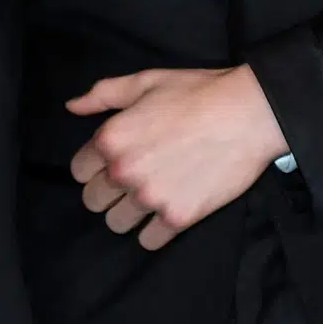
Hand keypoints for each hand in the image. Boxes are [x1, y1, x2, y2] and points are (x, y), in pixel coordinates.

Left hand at [68, 65, 285, 248]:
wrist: (250, 114)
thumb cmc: (200, 93)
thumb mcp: (148, 81)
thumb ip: (104, 94)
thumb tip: (72, 107)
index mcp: (111, 138)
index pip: (78, 171)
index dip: (97, 166)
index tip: (117, 162)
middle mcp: (124, 171)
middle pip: (93, 201)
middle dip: (110, 192)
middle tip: (136, 180)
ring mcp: (150, 197)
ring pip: (116, 224)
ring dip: (130, 214)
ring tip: (152, 197)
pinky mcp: (178, 216)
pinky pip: (148, 241)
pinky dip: (156, 231)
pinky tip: (169, 211)